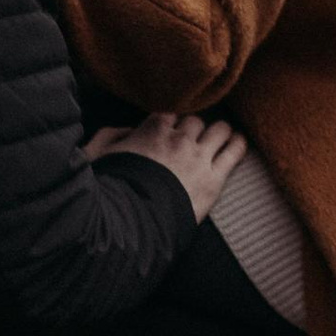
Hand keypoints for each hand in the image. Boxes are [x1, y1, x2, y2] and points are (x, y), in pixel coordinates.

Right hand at [86, 111, 245, 224]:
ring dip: (219, 133)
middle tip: (193, 141)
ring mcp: (199, 158)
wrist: (129, 222)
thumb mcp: (96, 154)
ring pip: (220, 130)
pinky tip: (239, 142)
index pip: (171, 113)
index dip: (171, 123)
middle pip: (196, 121)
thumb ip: (110, 134)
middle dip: (194, 130)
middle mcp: (180, 138)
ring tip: (221, 138)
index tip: (170, 132)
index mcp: (153, 129)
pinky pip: (234, 152)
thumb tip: (129, 130)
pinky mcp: (214, 179)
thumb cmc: (109, 189)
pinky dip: (238, 144)